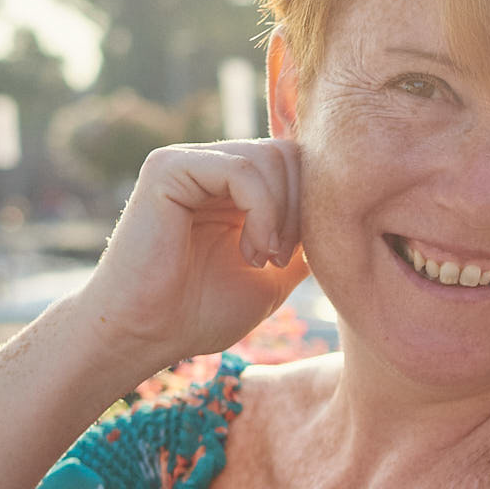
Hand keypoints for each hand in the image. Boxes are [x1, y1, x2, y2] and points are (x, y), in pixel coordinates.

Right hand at [72, 140, 308, 368]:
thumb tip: (342, 209)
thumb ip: (305, 237)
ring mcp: (188, 161)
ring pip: (270, 157)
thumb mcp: (275, 274)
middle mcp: (210, 166)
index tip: (299, 258)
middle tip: (282, 260)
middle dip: (301, 208)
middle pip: (289, 153)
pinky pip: (240, 169)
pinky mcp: (168, 167)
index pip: (297, 164)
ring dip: (282, 215)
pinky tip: (250, 252)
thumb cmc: (200, 313)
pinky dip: (262, 211)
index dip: (313, 206)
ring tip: (262, 260)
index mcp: (233, 187)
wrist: (147, 335)